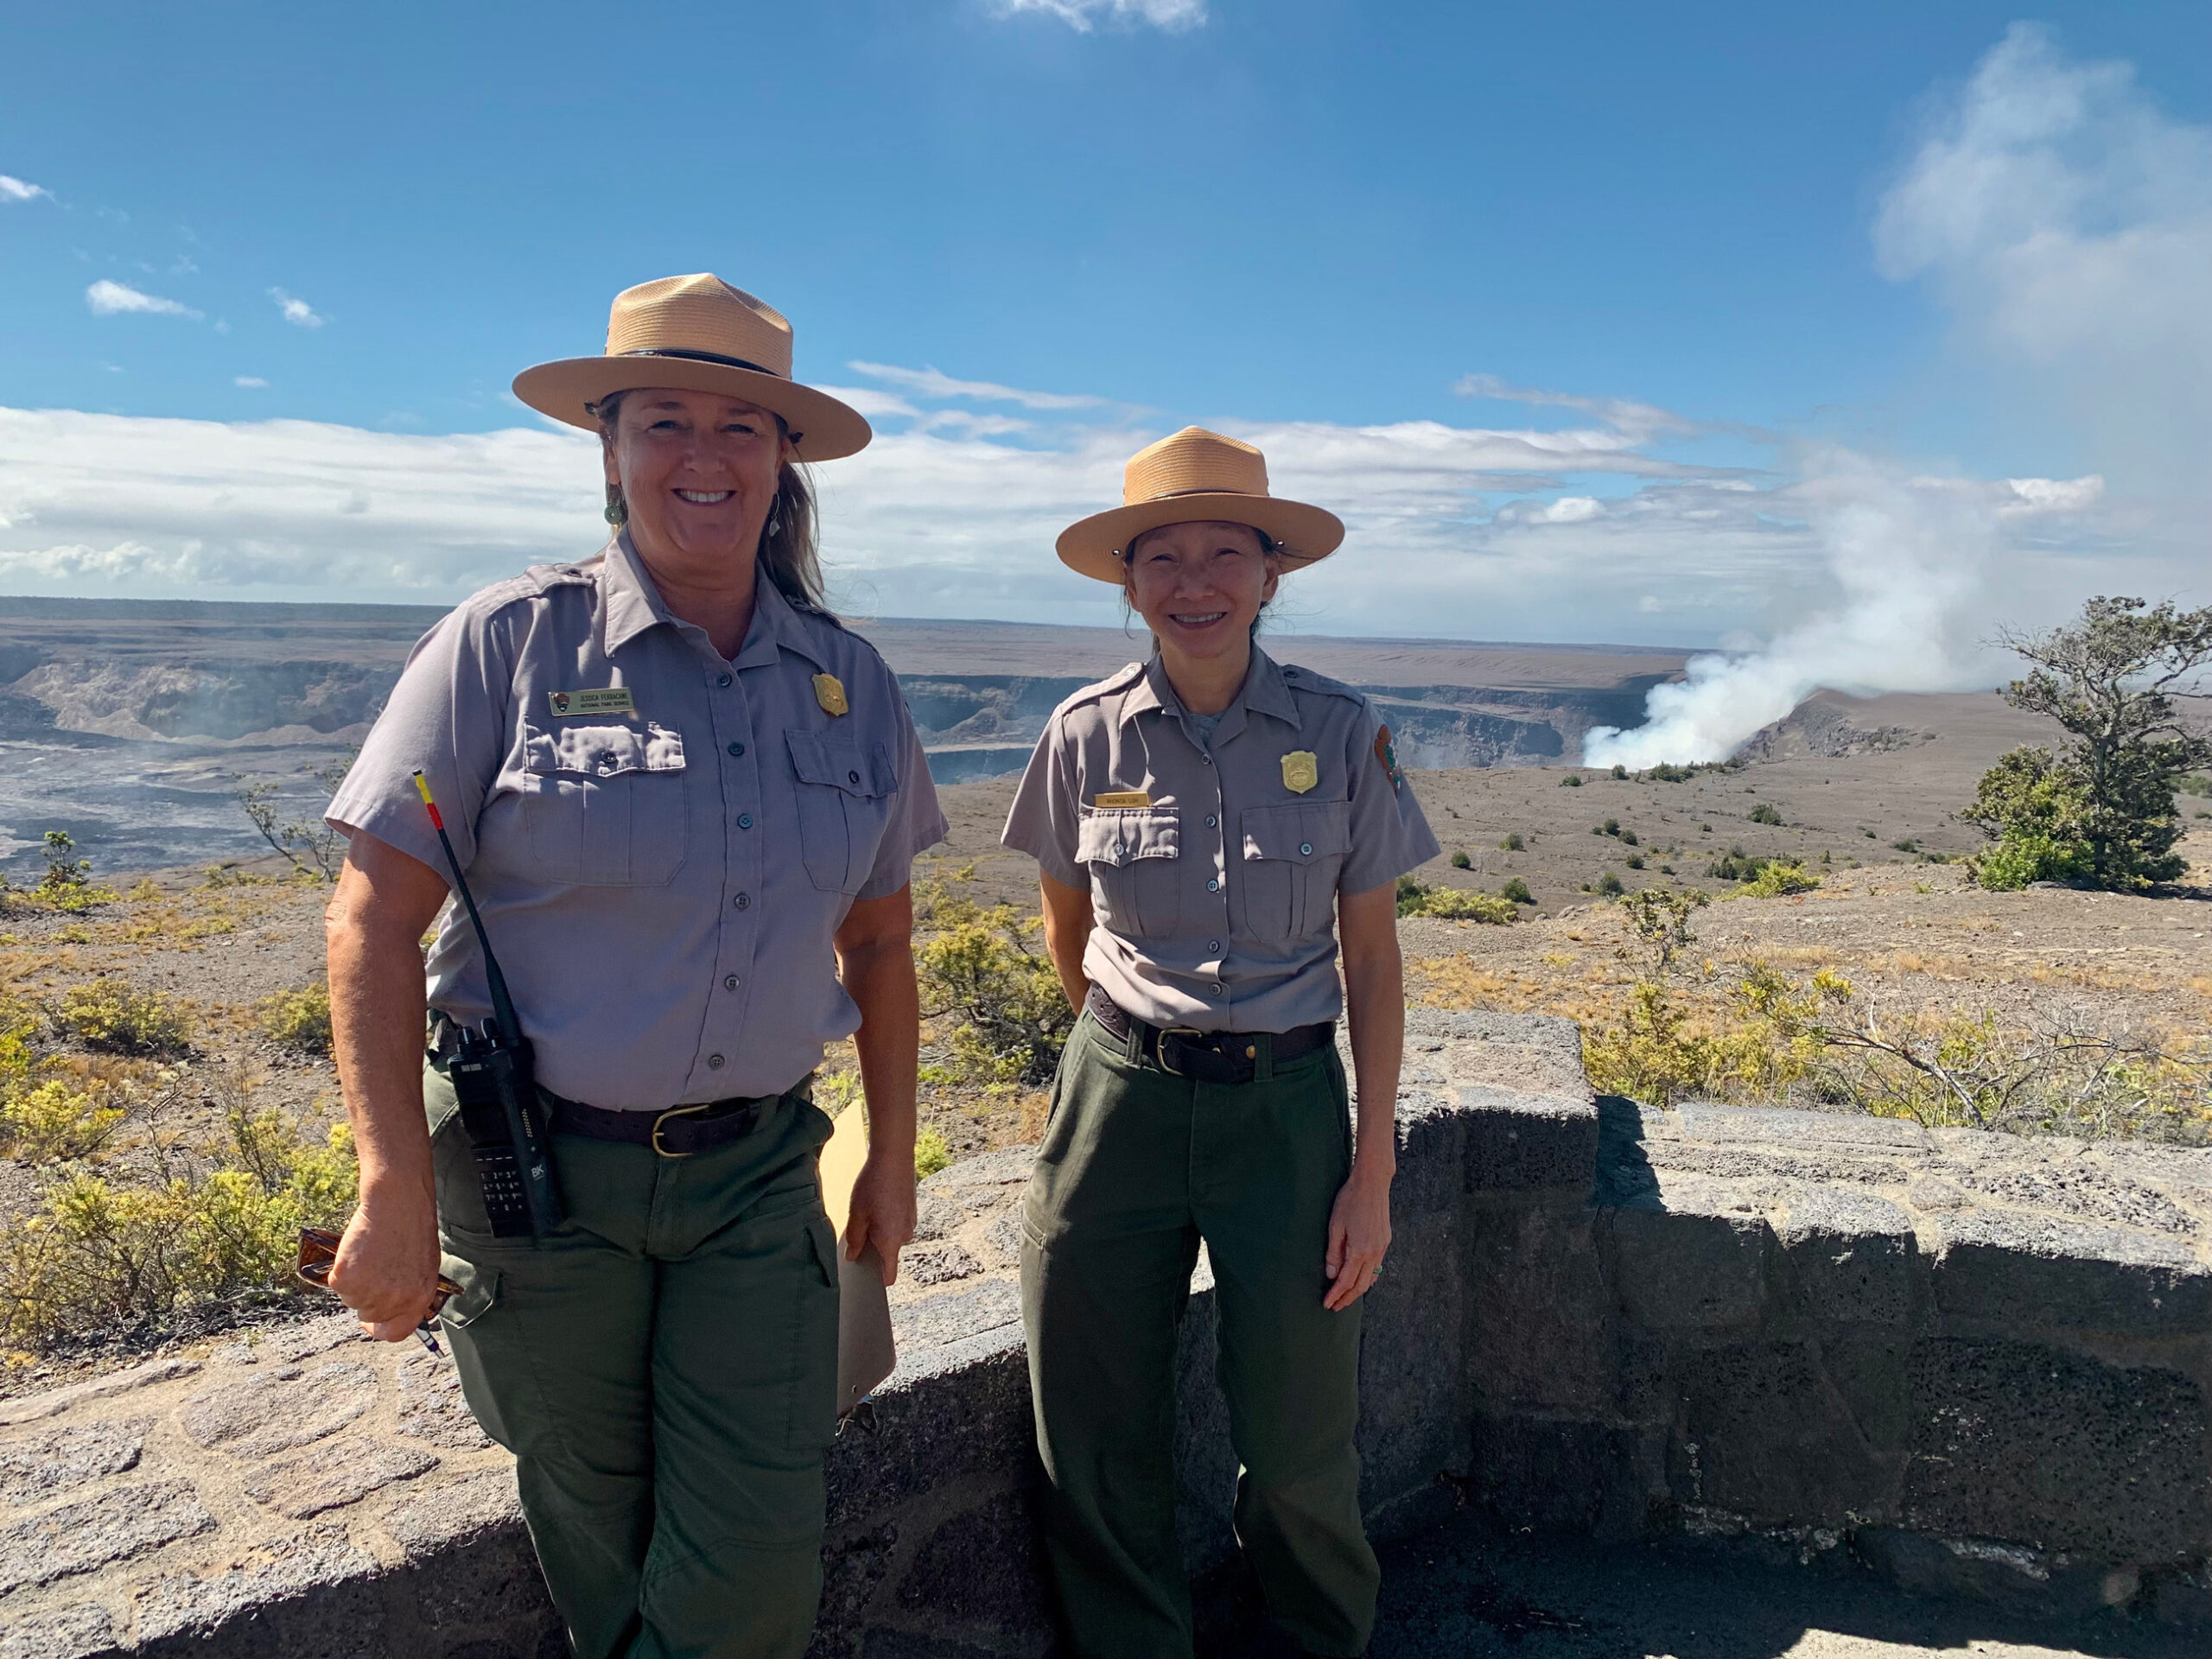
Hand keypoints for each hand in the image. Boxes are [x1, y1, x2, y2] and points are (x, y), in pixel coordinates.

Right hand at [324, 1194, 441, 1341]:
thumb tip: (396, 1305)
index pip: (396, 1332)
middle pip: (368, 1313)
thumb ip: (410, 1290)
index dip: (381, 1328)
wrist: (397, 1204)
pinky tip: (356, 1251)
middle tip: (369, 1272)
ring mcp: (369, 1293)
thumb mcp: (423, 1266)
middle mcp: (394, 1302)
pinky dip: (340, 1268)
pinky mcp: (346, 1279)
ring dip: (354, 1282)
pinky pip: (336, 1282)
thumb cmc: (412, 1228)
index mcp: (418, 1299)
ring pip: (350, 1297)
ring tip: (367, 1255)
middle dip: (367, 1296)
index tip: (371, 1321)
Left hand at [844, 1145, 916, 1286]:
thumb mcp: (857, 1214)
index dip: (876, 1282)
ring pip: (891, 1237)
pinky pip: (896, 1224)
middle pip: (887, 1254)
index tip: (863, 1283)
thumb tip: (853, 1257)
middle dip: (872, 1249)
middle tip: (856, 1234)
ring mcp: (910, 1222)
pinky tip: (875, 1204)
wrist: (894, 1157)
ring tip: (865, 1212)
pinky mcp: (911, 1210)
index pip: (889, 1275)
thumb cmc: (873, 1185)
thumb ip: (855, 1240)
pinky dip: (886, 1220)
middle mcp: (905, 1235)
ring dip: (878, 1232)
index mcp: (891, 1241)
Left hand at [1322, 1161, 1392, 1312]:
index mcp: (1360, 1250)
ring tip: (1345, 1297)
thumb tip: (1331, 1274)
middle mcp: (1374, 1252)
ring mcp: (1382, 1247)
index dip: (1336, 1294)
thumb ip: (1333, 1253)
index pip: (1346, 1280)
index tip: (1327, 1304)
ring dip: (1358, 1290)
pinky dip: (1368, 1278)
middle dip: (1347, 1298)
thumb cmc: (1350, 1200)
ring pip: (1371, 1278)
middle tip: (1335, 1306)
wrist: (1372, 1183)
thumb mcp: (1335, 1226)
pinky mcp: (1385, 1241)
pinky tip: (1360, 1279)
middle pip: (1361, 1285)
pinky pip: (1377, 1267)